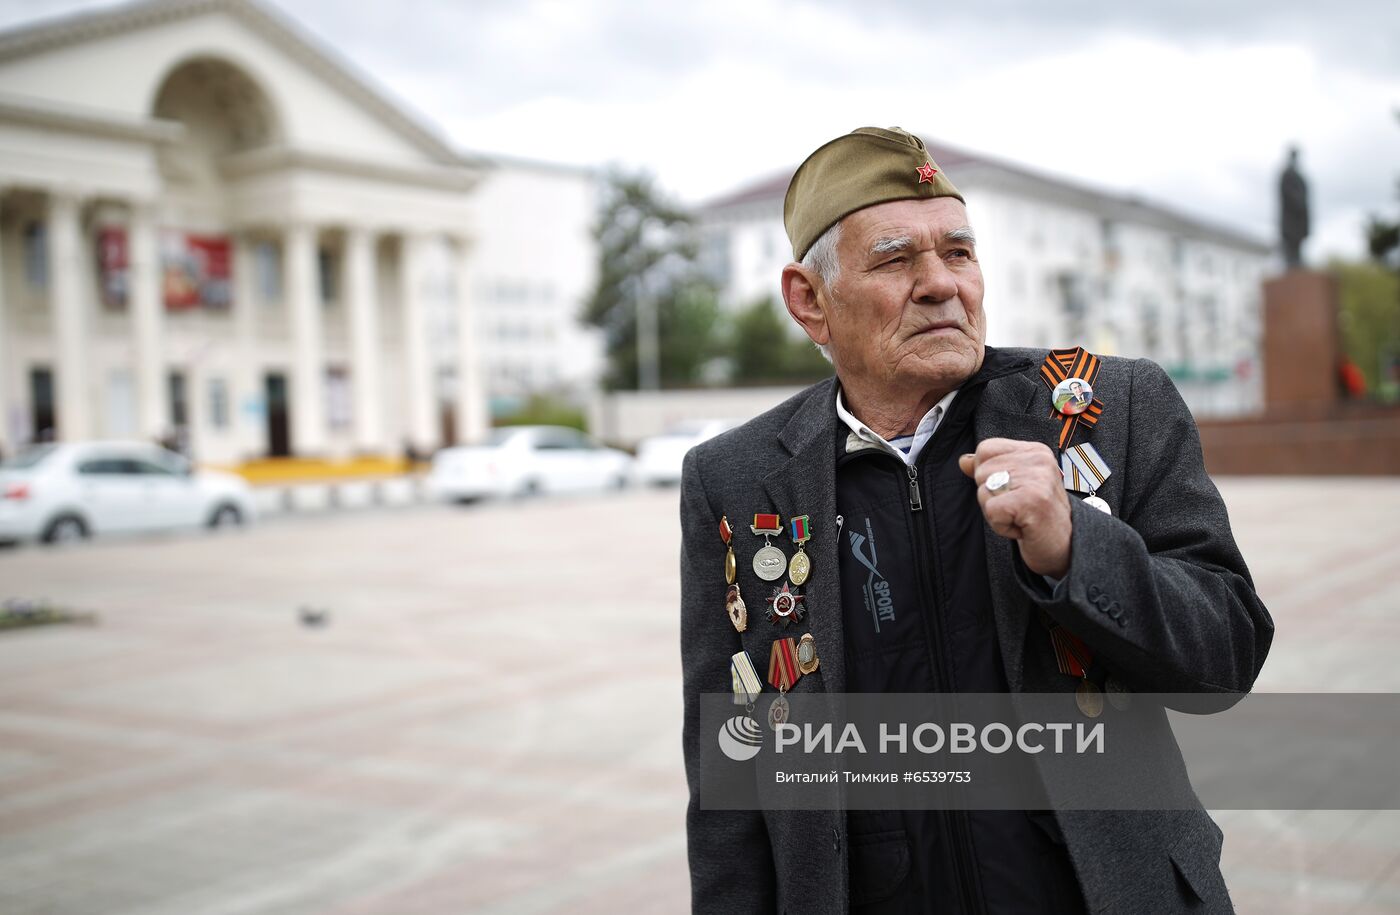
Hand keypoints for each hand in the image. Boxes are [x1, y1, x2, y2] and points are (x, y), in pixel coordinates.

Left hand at [958, 438, 1071, 577]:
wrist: (1065, 547)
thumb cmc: (1037, 516)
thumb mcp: (1013, 486)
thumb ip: (989, 470)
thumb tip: (964, 460)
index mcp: (1034, 451)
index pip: (986, 449)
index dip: (987, 474)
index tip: (1011, 491)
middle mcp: (1038, 459)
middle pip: (981, 471)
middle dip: (991, 497)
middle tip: (1017, 509)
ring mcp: (1037, 479)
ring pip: (983, 491)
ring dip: (996, 513)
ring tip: (1020, 517)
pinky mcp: (1031, 500)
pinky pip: (991, 510)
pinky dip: (1001, 526)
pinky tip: (1022, 527)